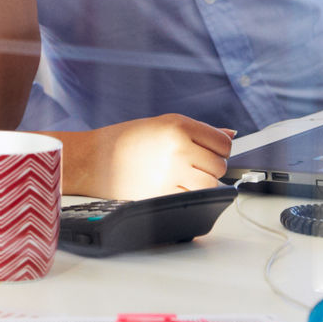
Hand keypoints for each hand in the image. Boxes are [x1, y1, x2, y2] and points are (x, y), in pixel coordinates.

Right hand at [56, 114, 233, 198]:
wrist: (92, 159)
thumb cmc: (125, 140)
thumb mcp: (161, 123)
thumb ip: (198, 130)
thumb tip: (231, 135)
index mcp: (178, 126)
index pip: (223, 143)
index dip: (218, 148)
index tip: (209, 150)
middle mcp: (177, 148)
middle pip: (219, 165)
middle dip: (208, 166)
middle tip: (188, 163)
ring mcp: (171, 173)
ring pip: (210, 185)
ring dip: (200, 183)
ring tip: (180, 175)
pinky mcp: (163, 194)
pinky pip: (192, 198)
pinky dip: (186, 194)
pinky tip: (169, 184)